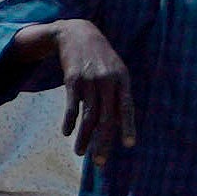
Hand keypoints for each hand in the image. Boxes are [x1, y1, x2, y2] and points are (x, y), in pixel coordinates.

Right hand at [53, 23, 137, 157]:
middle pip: (106, 117)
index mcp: (122, 79)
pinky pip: (72, 106)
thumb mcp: (115, 69)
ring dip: (84, 137)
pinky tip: (67, 133)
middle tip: (100, 162)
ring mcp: (89, 80)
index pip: (127, 107)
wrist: (77, 33)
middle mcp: (107, 81)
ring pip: (88, 115)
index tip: (129, 145)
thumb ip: (118, 94)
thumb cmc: (100, 57)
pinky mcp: (72, 80)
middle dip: (103, 142)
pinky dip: (69, 121)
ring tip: (80, 153)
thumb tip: (118, 123)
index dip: (127, 126)